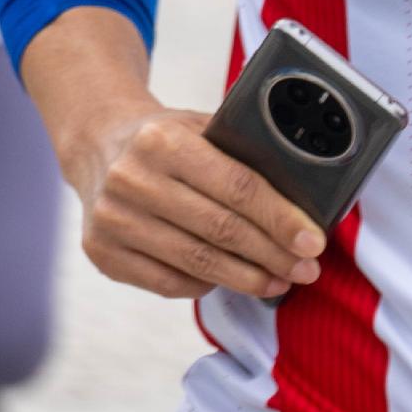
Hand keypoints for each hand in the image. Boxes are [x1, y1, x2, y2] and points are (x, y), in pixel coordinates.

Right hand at [59, 95, 324, 301]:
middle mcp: (130, 178)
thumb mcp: (199, 127)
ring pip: (197, 262)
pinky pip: (169, 282)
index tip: (313, 242)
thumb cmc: (166, 141)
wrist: (99, 147)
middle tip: (307, 269)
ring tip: (279, 281)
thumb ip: (242, 154)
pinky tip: (230, 279)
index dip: (281, 219)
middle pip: (221, 230)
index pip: (237, 186)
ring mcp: (111, 219)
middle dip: (273, 254)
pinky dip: (207, 284)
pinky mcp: (102, 252)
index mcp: (162, 139)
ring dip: (248, 278)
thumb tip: (304, 202)